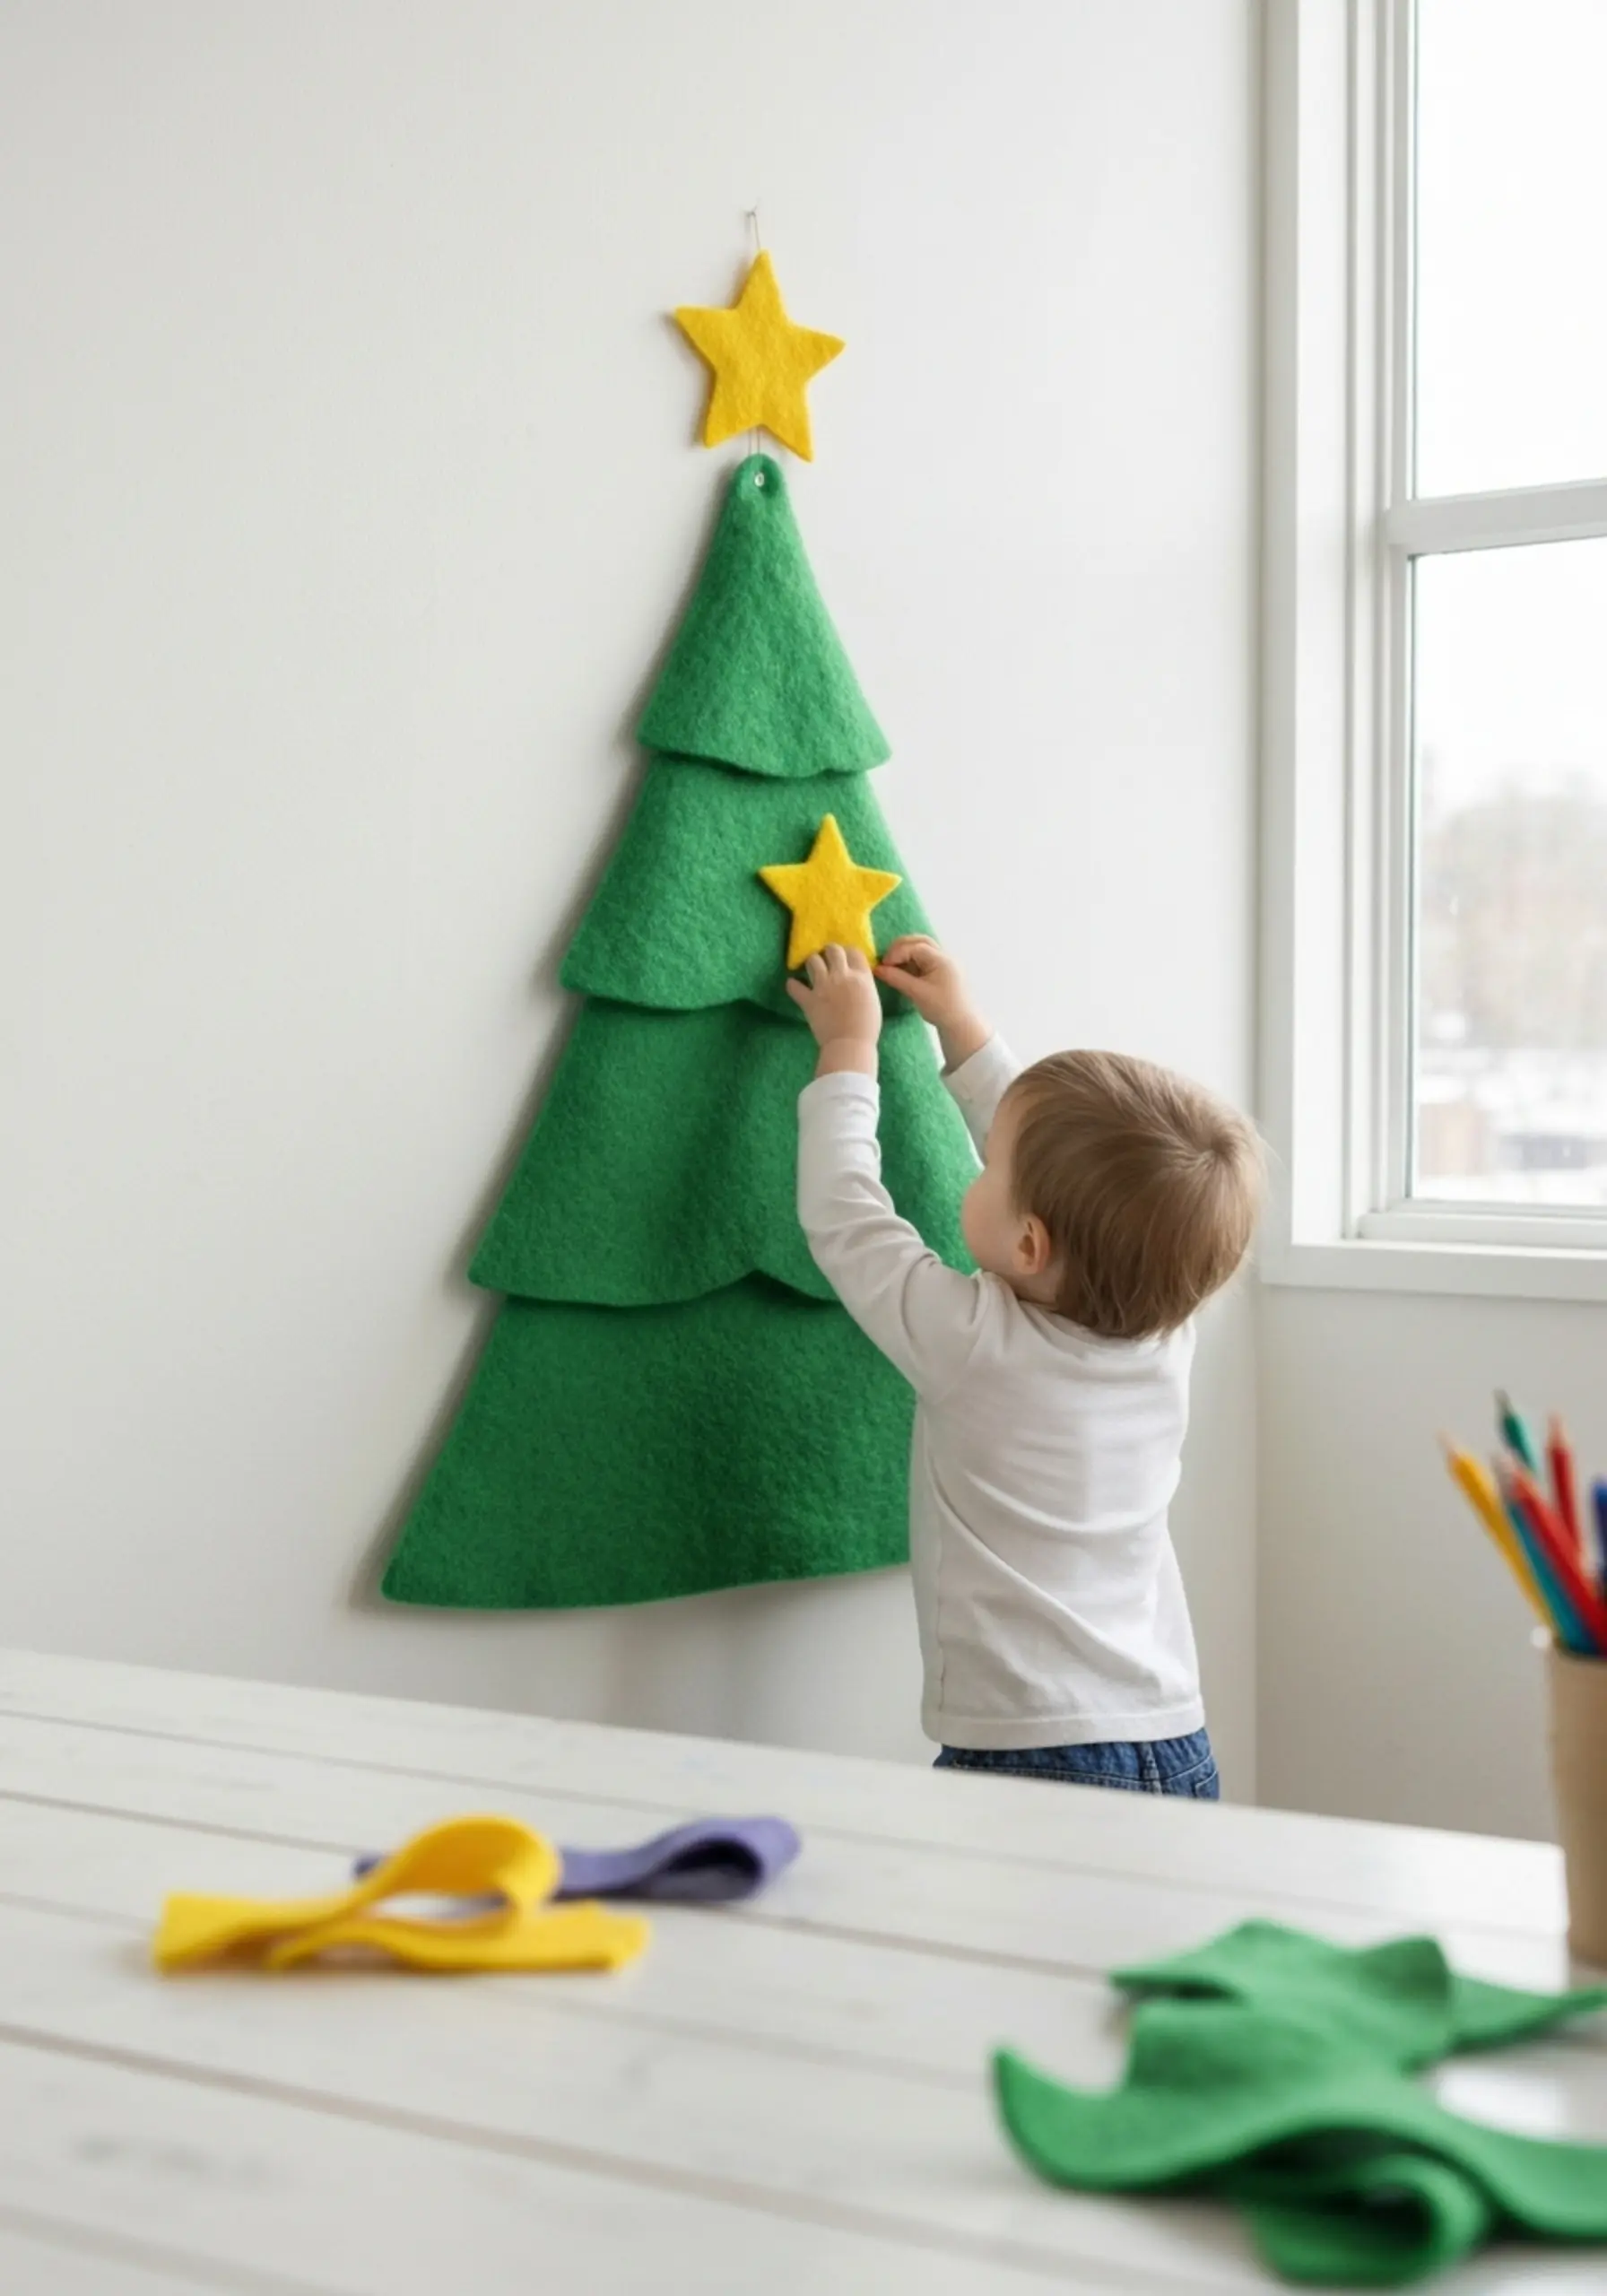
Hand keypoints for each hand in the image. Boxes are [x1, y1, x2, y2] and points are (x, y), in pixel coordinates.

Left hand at [787, 945, 881, 1075]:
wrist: (850, 1044)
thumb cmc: (867, 1027)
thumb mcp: (873, 1000)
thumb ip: (864, 985)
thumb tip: (856, 979)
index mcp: (861, 977)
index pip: (854, 951)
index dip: (849, 953)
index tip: (846, 959)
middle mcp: (842, 976)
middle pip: (833, 950)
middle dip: (829, 952)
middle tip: (827, 960)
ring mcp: (823, 986)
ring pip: (812, 960)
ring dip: (812, 963)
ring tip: (812, 970)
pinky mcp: (808, 999)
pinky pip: (794, 986)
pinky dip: (793, 985)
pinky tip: (794, 986)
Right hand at [875, 936, 990, 1066]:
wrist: (962, 1025)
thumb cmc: (941, 1009)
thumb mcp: (916, 993)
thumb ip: (896, 978)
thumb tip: (877, 969)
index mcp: (941, 959)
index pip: (914, 947)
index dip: (896, 953)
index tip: (883, 965)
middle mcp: (945, 956)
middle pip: (920, 941)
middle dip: (901, 947)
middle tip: (887, 960)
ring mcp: (946, 963)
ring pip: (924, 948)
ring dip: (907, 953)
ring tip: (894, 965)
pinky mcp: (944, 971)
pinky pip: (927, 959)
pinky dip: (913, 961)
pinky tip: (904, 971)